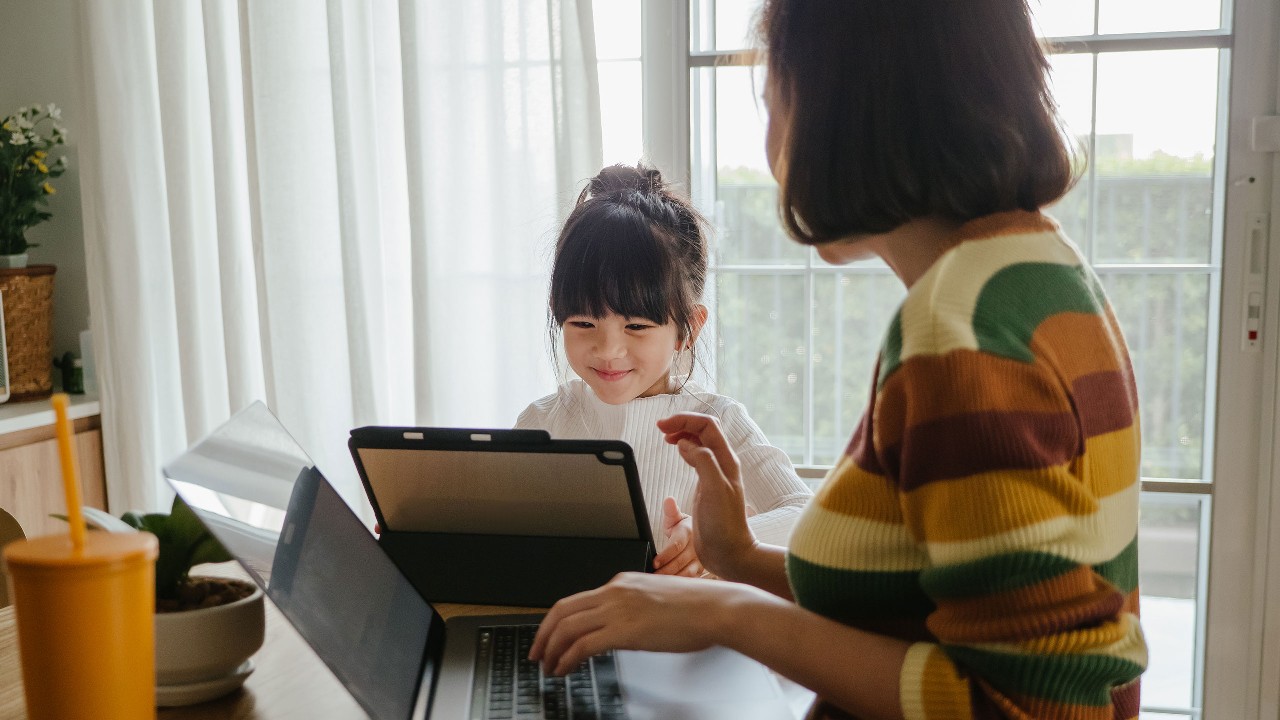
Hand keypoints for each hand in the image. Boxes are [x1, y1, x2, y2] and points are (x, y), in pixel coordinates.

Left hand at [530, 572, 754, 674]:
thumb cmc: (697, 609)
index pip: (575, 600)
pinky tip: (565, 669)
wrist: (717, 609)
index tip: (548, 638)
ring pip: (567, 627)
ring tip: (548, 667)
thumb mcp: (655, 600)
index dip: (555, 621)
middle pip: (562, 611)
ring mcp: (618, 609)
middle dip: (543, 635)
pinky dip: (567, 658)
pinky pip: (583, 644)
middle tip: (536, 654)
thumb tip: (617, 628)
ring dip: (552, 650)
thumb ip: (632, 609)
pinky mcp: (625, 629)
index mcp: (621, 583)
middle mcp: (615, 591)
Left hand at [653, 497, 702, 576]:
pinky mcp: (702, 569)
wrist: (703, 534)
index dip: (665, 555)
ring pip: (687, 573)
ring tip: (659, 584)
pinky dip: (681, 584)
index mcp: (688, 532)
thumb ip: (670, 511)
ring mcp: (701, 559)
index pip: (676, 546)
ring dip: (673, 579)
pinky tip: (670, 587)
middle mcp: (697, 547)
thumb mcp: (676, 517)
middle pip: (680, 562)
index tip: (654, 563)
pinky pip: (692, 579)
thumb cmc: (684, 527)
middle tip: (652, 576)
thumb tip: (668, 500)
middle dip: (665, 570)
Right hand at [655, 413, 756, 578]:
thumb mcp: (714, 489)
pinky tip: (676, 451)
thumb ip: (703, 461)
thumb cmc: (724, 524)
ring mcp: (715, 473)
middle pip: (704, 429)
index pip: (707, 426)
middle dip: (682, 423)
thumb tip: (685, 443)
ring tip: (665, 435)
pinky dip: (684, 448)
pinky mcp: (707, 484)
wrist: (729, 551)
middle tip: (661, 427)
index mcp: (726, 460)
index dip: (685, 420)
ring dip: (683, 433)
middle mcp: (722, 463)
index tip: (663, 426)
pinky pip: (697, 456)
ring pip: (700, 442)